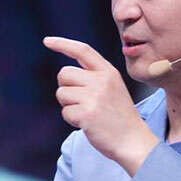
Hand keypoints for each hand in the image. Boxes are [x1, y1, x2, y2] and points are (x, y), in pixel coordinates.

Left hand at [43, 36, 158, 175]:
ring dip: (69, 105)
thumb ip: (94, 77)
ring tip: (89, 112)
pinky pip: (65, 112)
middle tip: (82, 101)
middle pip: (64, 73)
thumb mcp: (113, 87)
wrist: (132, 139)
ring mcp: (94, 96)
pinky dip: (72, 120)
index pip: (83, 50)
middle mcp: (102, 80)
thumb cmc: (119, 114)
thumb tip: (65, 73)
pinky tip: (88, 123)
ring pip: (62, 93)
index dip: (63, 44)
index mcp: (109, 71)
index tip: (48, 41)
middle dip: (66, 87)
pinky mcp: (87, 113)